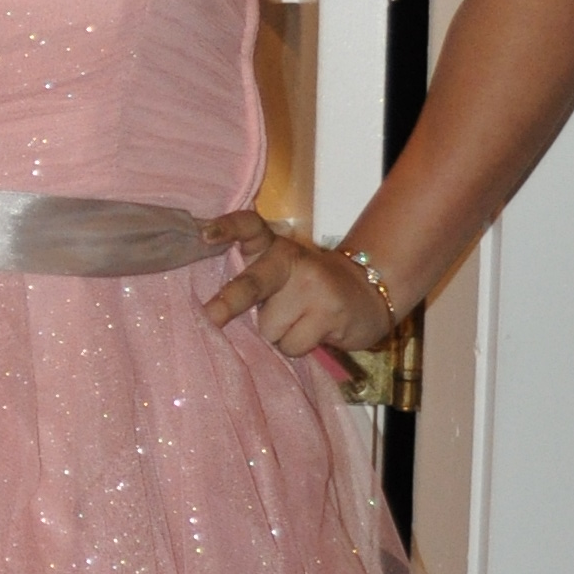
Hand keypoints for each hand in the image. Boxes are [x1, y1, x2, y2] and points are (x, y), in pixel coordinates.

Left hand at [197, 212, 405, 363]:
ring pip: (269, 328)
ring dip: (278, 333)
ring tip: (300, 321)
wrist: (369, 294)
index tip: (204, 236)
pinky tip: (315, 331)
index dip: (227, 228)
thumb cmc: (308, 290)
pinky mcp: (330, 312)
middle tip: (211, 315)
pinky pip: (291, 345)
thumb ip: (251, 281)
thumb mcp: (280, 274)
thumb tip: (211, 315)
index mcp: (273, 247)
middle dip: (230, 302)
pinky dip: (297, 346)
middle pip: (253, 284)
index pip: (249, 227)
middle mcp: (291, 259)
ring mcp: (313, 285)